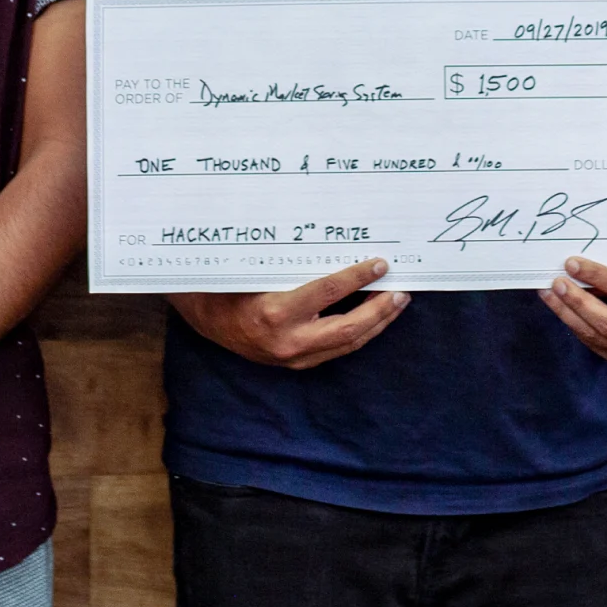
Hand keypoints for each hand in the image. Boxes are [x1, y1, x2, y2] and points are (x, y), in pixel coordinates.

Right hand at [171, 259, 407, 369]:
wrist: (205, 318)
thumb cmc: (231, 283)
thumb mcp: (259, 268)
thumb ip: (295, 262)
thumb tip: (337, 242)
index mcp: (276, 312)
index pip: (330, 292)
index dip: (359, 277)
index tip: (380, 264)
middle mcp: (288, 341)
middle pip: (348, 328)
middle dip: (380, 310)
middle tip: (401, 291)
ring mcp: (293, 358)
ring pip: (347, 344)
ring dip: (375, 324)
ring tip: (396, 304)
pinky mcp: (296, 364)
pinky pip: (336, 350)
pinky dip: (358, 334)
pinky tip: (373, 319)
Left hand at [543, 257, 606, 361]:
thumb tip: (576, 267)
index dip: (597, 276)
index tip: (572, 263)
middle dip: (577, 302)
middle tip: (556, 282)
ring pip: (597, 336)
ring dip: (568, 314)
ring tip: (550, 294)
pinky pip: (593, 342)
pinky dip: (574, 323)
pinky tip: (561, 308)